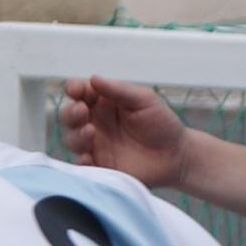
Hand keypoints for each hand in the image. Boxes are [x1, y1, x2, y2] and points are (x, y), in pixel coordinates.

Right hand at [61, 78, 188, 191]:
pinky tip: (87, 157)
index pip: (80, 92)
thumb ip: (119, 90)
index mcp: (103, 102)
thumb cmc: (162, 123)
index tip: (75, 90)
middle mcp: (95, 122)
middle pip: (69, 116)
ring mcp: (95, 145)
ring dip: (75, 135)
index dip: (74, 89)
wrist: (176, 155)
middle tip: (82, 111)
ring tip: (90, 132)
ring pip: (71, 139)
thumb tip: (93, 79)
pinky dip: (80, 162)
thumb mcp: (144, 100)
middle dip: (70, 113)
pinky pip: (81, 165)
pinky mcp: (100, 166)